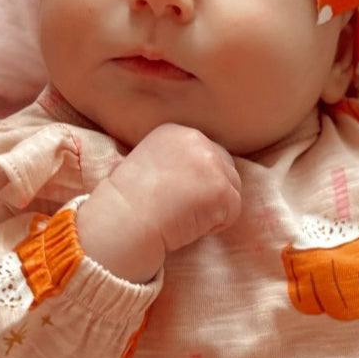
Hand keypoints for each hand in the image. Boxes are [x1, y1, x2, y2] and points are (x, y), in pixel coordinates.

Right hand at [76, 123, 241, 281]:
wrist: (126, 218)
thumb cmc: (126, 202)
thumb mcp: (143, 163)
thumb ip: (170, 161)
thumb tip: (185, 177)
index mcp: (176, 132)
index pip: (207, 154)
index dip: (198, 181)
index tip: (177, 196)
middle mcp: (197, 141)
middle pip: (226, 169)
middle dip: (212, 192)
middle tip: (184, 209)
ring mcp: (212, 164)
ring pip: (232, 190)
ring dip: (214, 209)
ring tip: (184, 216)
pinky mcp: (222, 189)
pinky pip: (233, 212)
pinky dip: (216, 225)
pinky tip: (190, 224)